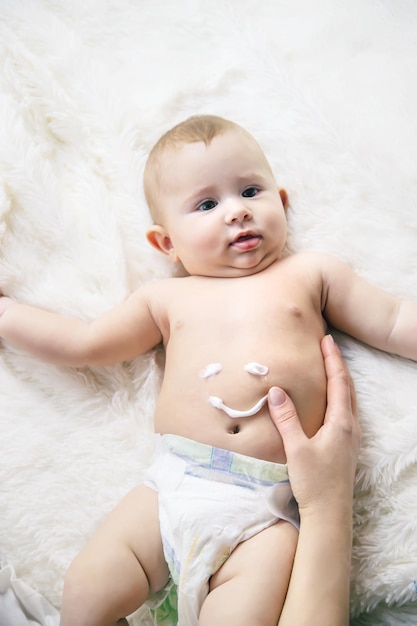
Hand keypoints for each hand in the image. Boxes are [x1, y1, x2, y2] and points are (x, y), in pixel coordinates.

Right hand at [267, 335, 360, 514]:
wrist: (330, 515)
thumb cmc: (314, 483)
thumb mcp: (296, 449)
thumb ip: (287, 419)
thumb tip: (277, 391)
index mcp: (341, 423)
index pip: (339, 383)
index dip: (333, 360)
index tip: (327, 340)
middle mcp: (351, 427)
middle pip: (349, 388)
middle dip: (339, 365)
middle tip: (329, 347)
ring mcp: (351, 438)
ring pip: (350, 400)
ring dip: (342, 380)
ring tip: (331, 367)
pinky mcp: (347, 447)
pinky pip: (348, 412)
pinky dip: (341, 396)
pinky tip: (331, 401)